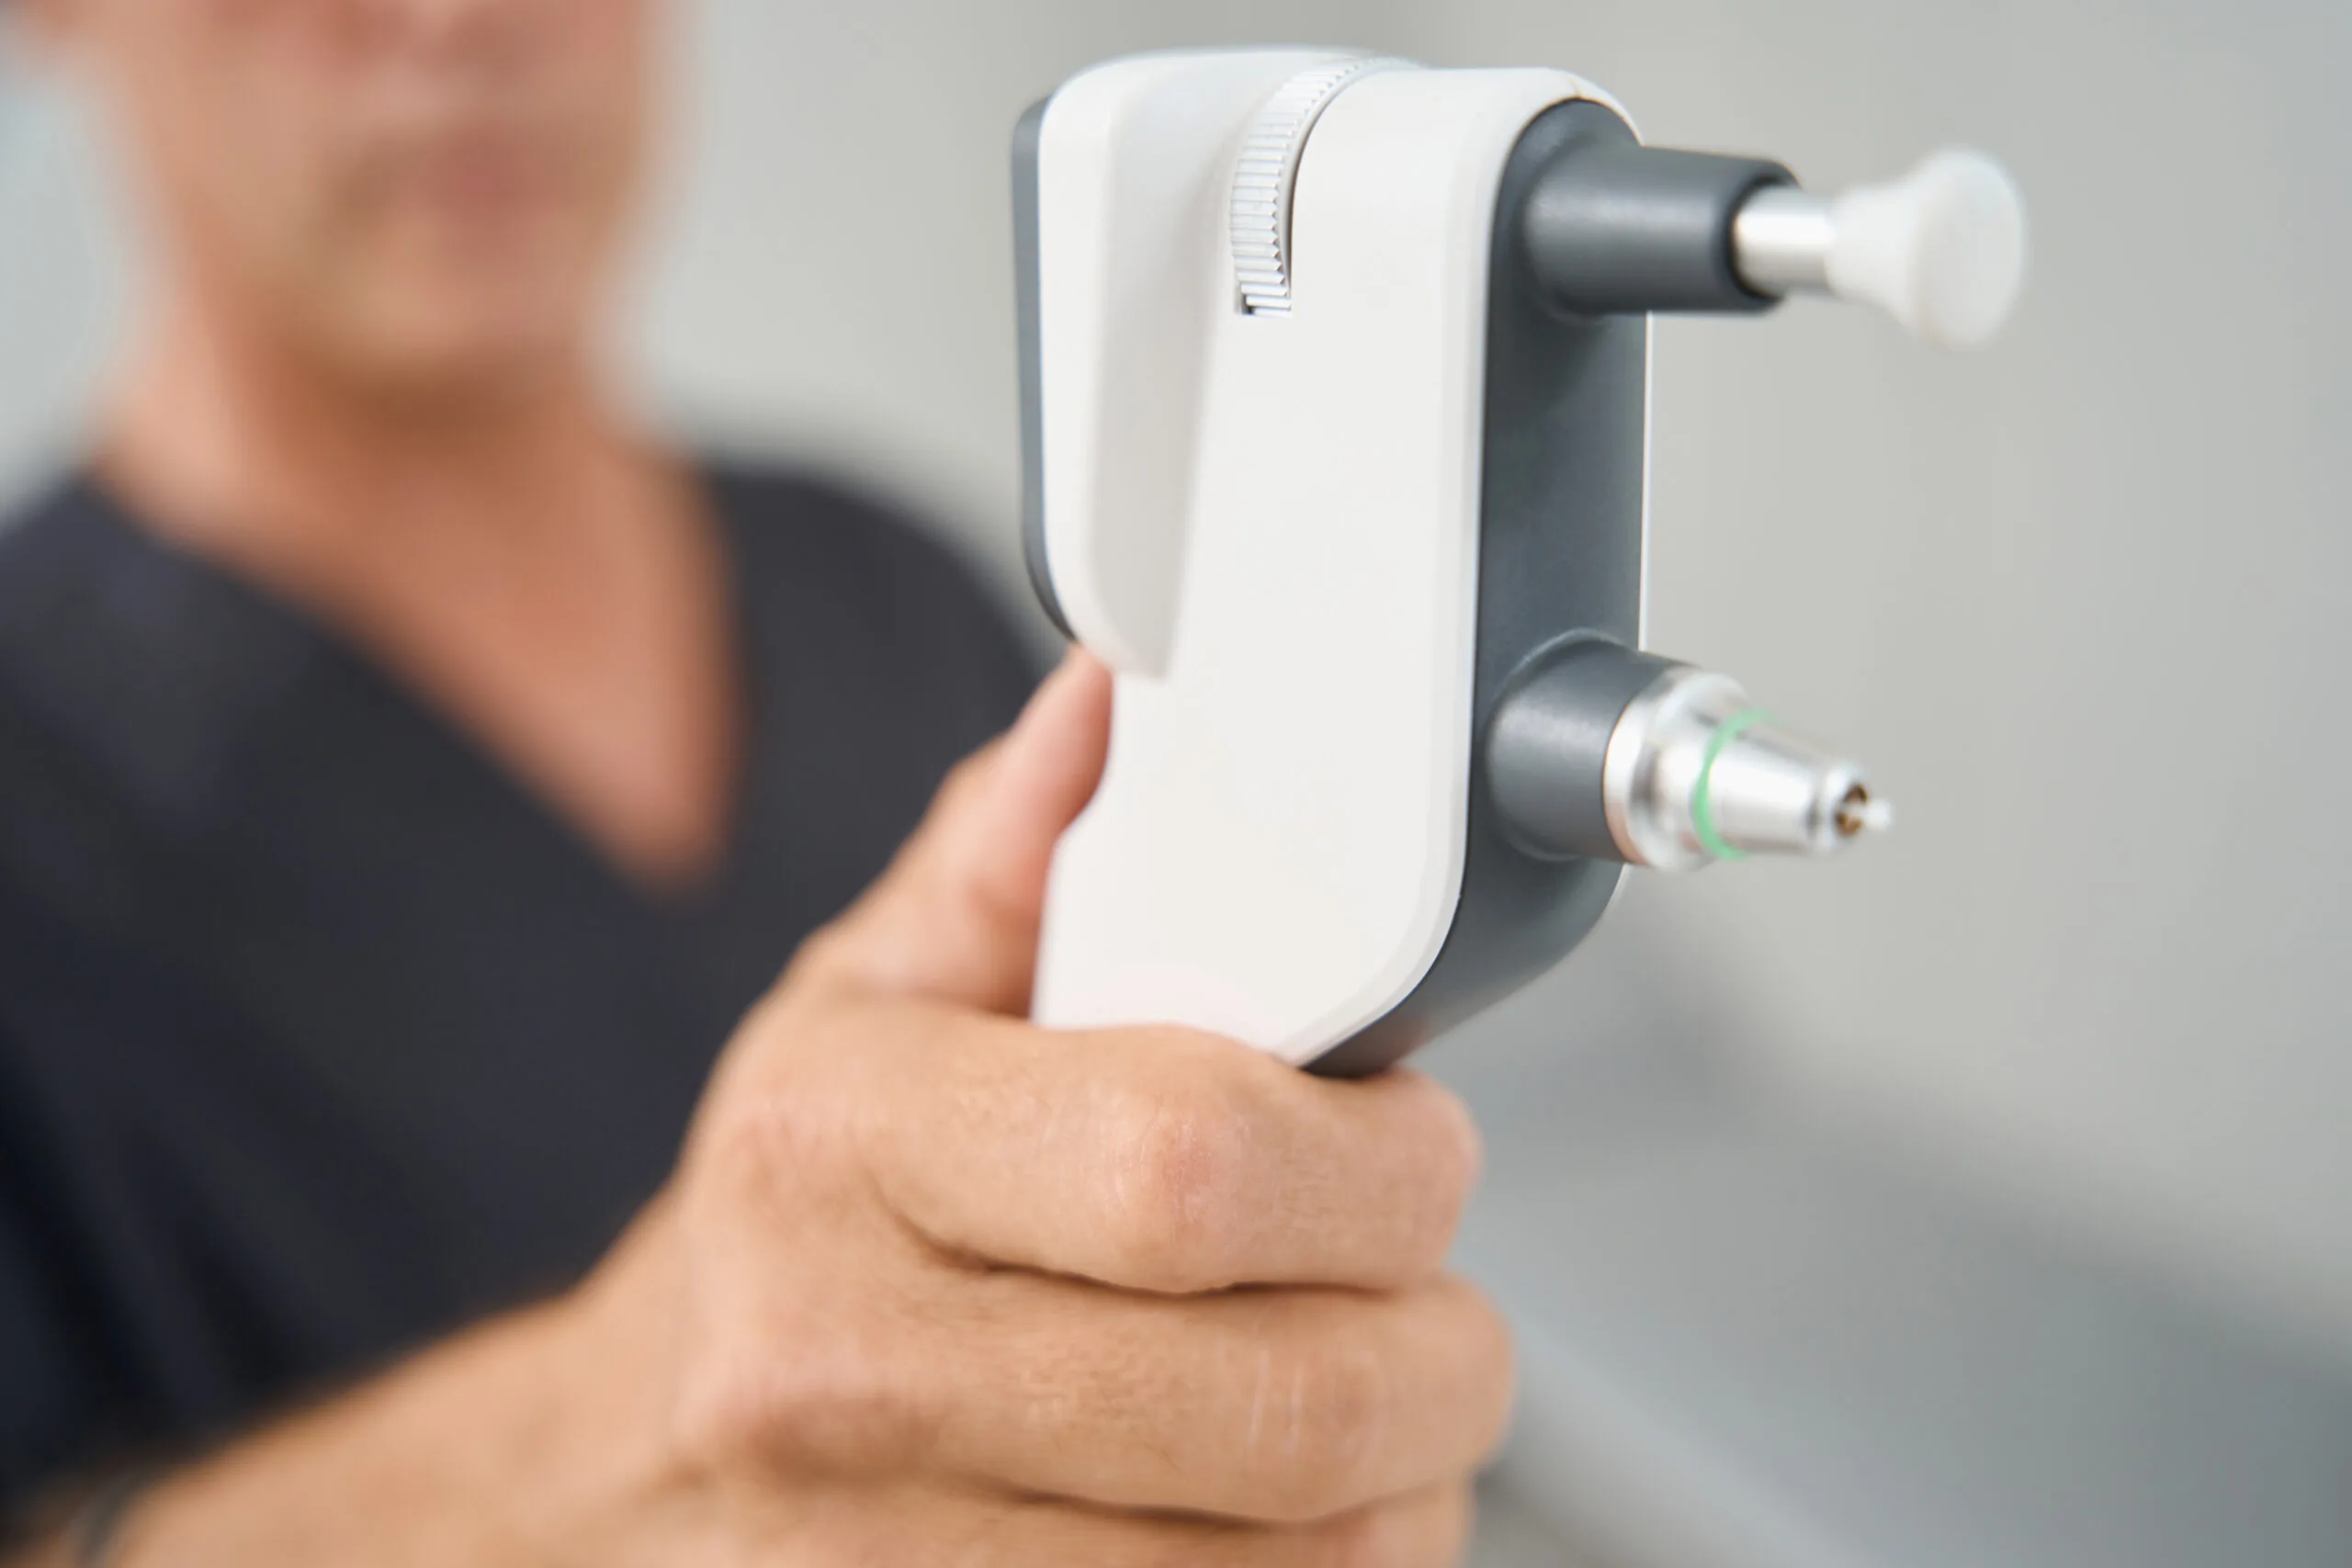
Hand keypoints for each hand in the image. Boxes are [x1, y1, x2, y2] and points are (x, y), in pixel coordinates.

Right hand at [570, 651, 1513, 1563]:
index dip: (1378, 1164)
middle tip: (1427, 1292)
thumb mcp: (865, 1001)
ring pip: (1314, 1563)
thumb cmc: (790, 1224)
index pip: (1191, 1168)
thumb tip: (1117, 698)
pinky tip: (1286, 1508)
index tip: (1415, 1147)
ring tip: (1357, 1399)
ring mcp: (895, 1561)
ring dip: (1408, 1479)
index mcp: (839, 1148)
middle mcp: (846, 1371)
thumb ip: (1015, 851)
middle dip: (1444, 1345)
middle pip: (1292, 1399)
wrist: (634, 1477)